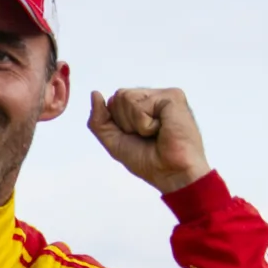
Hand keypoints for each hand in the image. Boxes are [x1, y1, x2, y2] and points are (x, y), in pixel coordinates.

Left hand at [88, 88, 211, 194]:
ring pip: (125, 98)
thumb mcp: (114, 141)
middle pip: (118, 97)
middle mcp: (153, 97)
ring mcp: (164, 95)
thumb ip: (99, 120)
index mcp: (143, 105)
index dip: (118, 125)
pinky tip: (163, 130)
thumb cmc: (149, 161)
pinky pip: (140, 106)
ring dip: (136, 124)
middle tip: (148, 137)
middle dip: (125, 123)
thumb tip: (95, 93)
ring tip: (156, 133)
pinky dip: (145, 125)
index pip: (113, 103)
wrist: (171, 174)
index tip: (138, 138)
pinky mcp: (173, 97)